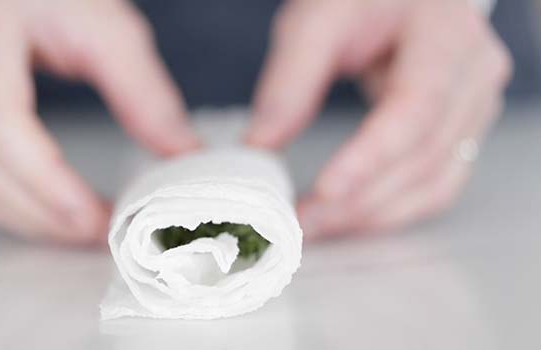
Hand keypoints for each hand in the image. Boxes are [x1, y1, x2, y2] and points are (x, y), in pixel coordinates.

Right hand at [0, 0, 198, 243]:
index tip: (96, 219)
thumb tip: (179, 154)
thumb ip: (144, 93)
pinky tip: (50, 213)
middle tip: (102, 235)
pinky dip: (10, 204)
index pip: (2, 129)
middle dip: (46, 217)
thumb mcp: (108, 28)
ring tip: (83, 231)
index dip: (49, 186)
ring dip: (30, 220)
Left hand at [246, 0, 511, 238]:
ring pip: (434, 182)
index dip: (372, 155)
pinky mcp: (460, 131)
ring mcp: (474, 107)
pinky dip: (391, 210)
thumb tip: (260, 146)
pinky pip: (436, 186)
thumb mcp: (318, 19)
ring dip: (372, 215)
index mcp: (445, 34)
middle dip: (359, 199)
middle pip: (424, 155)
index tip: (324, 190)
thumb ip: (290, 79)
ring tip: (318, 227)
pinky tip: (349, 219)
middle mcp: (474, 75)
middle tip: (302, 222)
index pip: (416, 106)